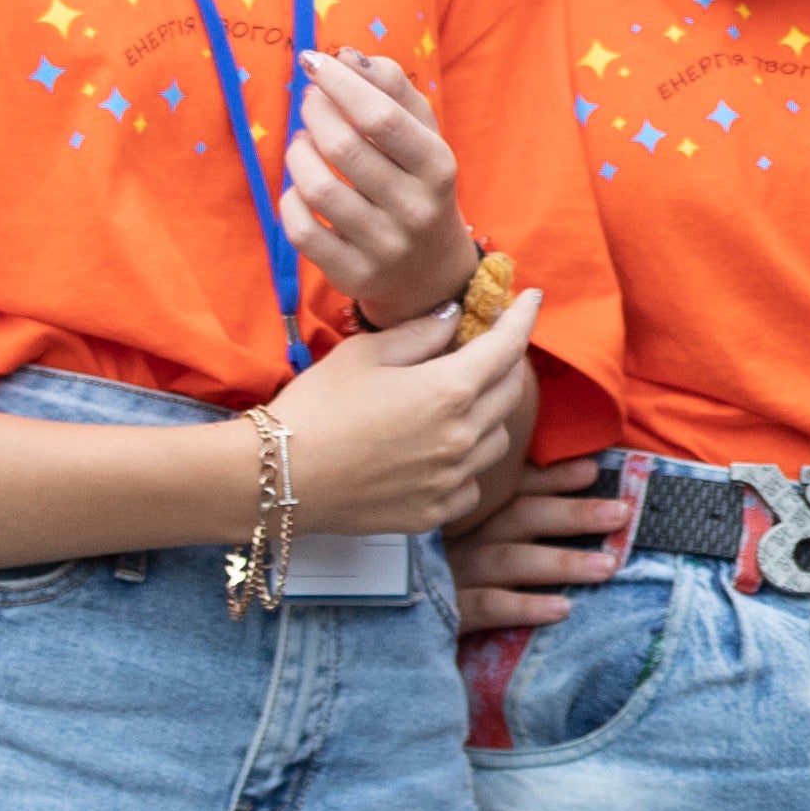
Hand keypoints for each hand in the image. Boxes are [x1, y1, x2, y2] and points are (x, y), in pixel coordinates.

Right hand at [261, 290, 547, 539]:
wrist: (276, 478)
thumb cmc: (315, 409)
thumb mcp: (363, 354)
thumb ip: (419, 333)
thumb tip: (454, 317)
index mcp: (448, 390)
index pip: (506, 347)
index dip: (523, 318)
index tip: (533, 299)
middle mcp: (461, 437)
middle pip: (509, 392)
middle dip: (506, 364)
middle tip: (489, 349)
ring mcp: (450, 480)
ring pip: (496, 440)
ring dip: (487, 415)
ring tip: (455, 403)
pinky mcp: (434, 512)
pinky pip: (471, 482)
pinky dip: (466, 462)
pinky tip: (437, 451)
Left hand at [280, 49, 470, 315]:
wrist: (431, 271)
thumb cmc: (419, 185)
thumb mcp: (423, 135)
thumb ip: (394, 89)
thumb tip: (348, 57)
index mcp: (438, 167)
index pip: (382, 116)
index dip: (340, 83)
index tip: (314, 61)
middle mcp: (415, 209)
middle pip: (344, 149)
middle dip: (315, 112)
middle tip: (309, 99)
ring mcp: (384, 247)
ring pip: (317, 190)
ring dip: (298, 153)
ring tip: (301, 140)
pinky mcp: (353, 274)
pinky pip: (302, 231)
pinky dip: (290, 199)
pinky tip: (298, 186)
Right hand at [453, 454, 638, 633]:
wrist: (375, 631)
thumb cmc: (435, 580)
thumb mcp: (467, 542)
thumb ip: (510, 519)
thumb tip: (578, 480)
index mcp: (466, 518)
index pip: (512, 491)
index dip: (551, 479)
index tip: (592, 470)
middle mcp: (458, 540)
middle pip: (519, 518)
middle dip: (572, 514)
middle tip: (621, 514)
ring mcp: (449, 575)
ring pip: (508, 561)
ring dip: (560, 562)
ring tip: (607, 567)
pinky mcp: (442, 614)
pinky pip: (485, 607)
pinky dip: (523, 606)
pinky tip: (562, 609)